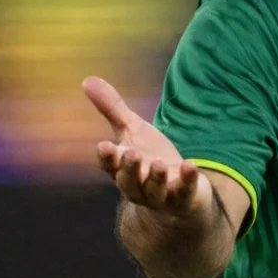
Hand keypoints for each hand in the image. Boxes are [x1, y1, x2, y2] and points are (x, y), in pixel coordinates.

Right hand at [83, 76, 212, 219]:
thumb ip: (112, 108)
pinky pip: (184, 192)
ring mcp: (160, 195)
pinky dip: (187, 180)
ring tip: (158, 163)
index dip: (107, 157)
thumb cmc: (149, 157)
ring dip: (155, 178)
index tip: (104, 145)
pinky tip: (190, 166)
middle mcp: (138, 186)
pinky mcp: (183, 198)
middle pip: (128, 181)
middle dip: (129, 169)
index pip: (109, 165)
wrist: (177, 189)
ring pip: (153, 191)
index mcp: (121, 169)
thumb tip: (87, 79)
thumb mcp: (133, 130)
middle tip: (131, 153)